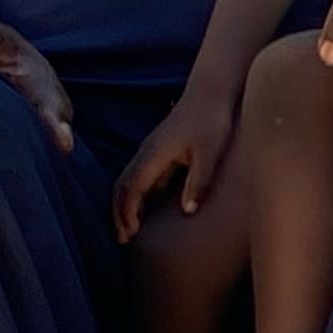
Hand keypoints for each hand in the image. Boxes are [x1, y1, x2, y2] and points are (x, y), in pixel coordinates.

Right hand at [112, 75, 241, 238]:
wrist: (212, 92)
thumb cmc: (213, 121)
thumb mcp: (210, 154)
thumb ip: (199, 181)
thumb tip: (188, 210)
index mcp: (154, 154)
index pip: (131, 188)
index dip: (127, 213)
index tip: (130, 234)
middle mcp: (147, 152)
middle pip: (122, 186)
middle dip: (118, 213)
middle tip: (122, 239)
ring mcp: (151, 151)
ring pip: (128, 181)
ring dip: (125, 205)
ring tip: (129, 230)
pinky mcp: (159, 151)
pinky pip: (140, 177)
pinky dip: (136, 196)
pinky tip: (145, 212)